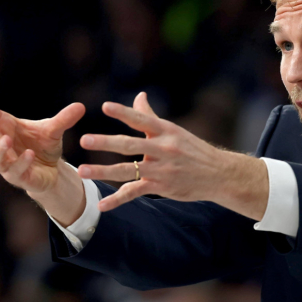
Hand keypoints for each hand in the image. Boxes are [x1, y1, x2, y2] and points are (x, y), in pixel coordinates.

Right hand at [0, 87, 84, 194]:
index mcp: (4, 127)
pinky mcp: (17, 177)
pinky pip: (14, 171)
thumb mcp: (54, 131)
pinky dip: (21, 162)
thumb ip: (64, 119)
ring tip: (6, 139)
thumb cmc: (43, 146)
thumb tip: (81, 106)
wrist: (52, 170)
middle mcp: (0, 144)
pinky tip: (29, 154)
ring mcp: (6, 162)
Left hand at [78, 92, 267, 217]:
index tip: (105, 107)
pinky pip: (134, 193)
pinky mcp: (161, 187)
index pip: (142, 119)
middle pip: (130, 145)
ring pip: (127, 171)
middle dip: (106, 143)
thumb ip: (151, 115)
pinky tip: (101, 205)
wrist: (218, 174)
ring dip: (103, 171)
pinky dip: (117, 200)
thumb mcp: (174, 131)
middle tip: (84, 140)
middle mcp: (163, 149)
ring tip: (82, 170)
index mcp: (165, 131)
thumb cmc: (193, 149)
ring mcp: (161, 169)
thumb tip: (139, 95)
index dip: (124, 112)